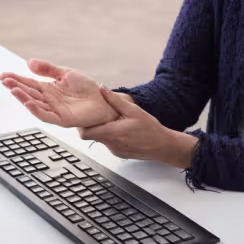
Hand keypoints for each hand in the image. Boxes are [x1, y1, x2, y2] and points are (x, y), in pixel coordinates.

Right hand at [0, 59, 117, 127]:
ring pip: (34, 104)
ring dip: (22, 98)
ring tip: (12, 90)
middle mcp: (49, 99)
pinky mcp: (62, 118)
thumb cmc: (86, 90)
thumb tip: (29, 62)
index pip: (28, 83)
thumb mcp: (66, 73)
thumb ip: (48, 69)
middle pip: (28, 93)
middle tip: (4, 80)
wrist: (103, 101)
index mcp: (48, 88)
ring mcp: (54, 109)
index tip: (4, 75)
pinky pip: (46, 115)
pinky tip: (28, 102)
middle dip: (16, 86)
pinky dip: (36, 109)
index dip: (16, 79)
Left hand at [78, 88, 197, 168]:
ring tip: (113, 120)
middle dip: (92, 124)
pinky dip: (111, 136)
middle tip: (97, 114)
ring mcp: (114, 150)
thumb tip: (102, 88)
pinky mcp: (119, 154)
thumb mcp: (133, 110)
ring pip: (101, 139)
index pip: (85, 133)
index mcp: (112, 133)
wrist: (163, 146)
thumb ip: (115, 100)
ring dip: (103, 129)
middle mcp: (111, 144)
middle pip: (92, 135)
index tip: (83, 116)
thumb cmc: (150, 129)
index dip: (81, 125)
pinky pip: (109, 143)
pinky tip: (122, 129)